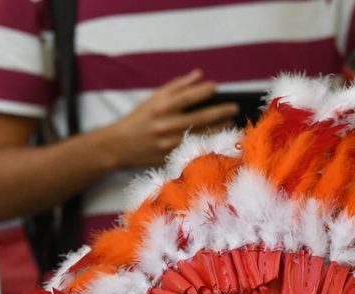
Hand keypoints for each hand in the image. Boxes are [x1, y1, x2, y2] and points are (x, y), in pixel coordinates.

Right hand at [106, 69, 238, 167]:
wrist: (119, 146)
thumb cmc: (139, 119)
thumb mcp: (153, 99)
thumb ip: (176, 86)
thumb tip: (199, 75)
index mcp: (161, 108)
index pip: (186, 97)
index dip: (203, 91)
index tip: (216, 87)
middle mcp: (166, 125)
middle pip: (198, 118)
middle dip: (219, 112)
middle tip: (234, 108)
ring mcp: (169, 144)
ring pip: (200, 135)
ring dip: (218, 129)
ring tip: (231, 122)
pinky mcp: (170, 158)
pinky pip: (193, 150)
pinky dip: (207, 144)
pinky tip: (219, 139)